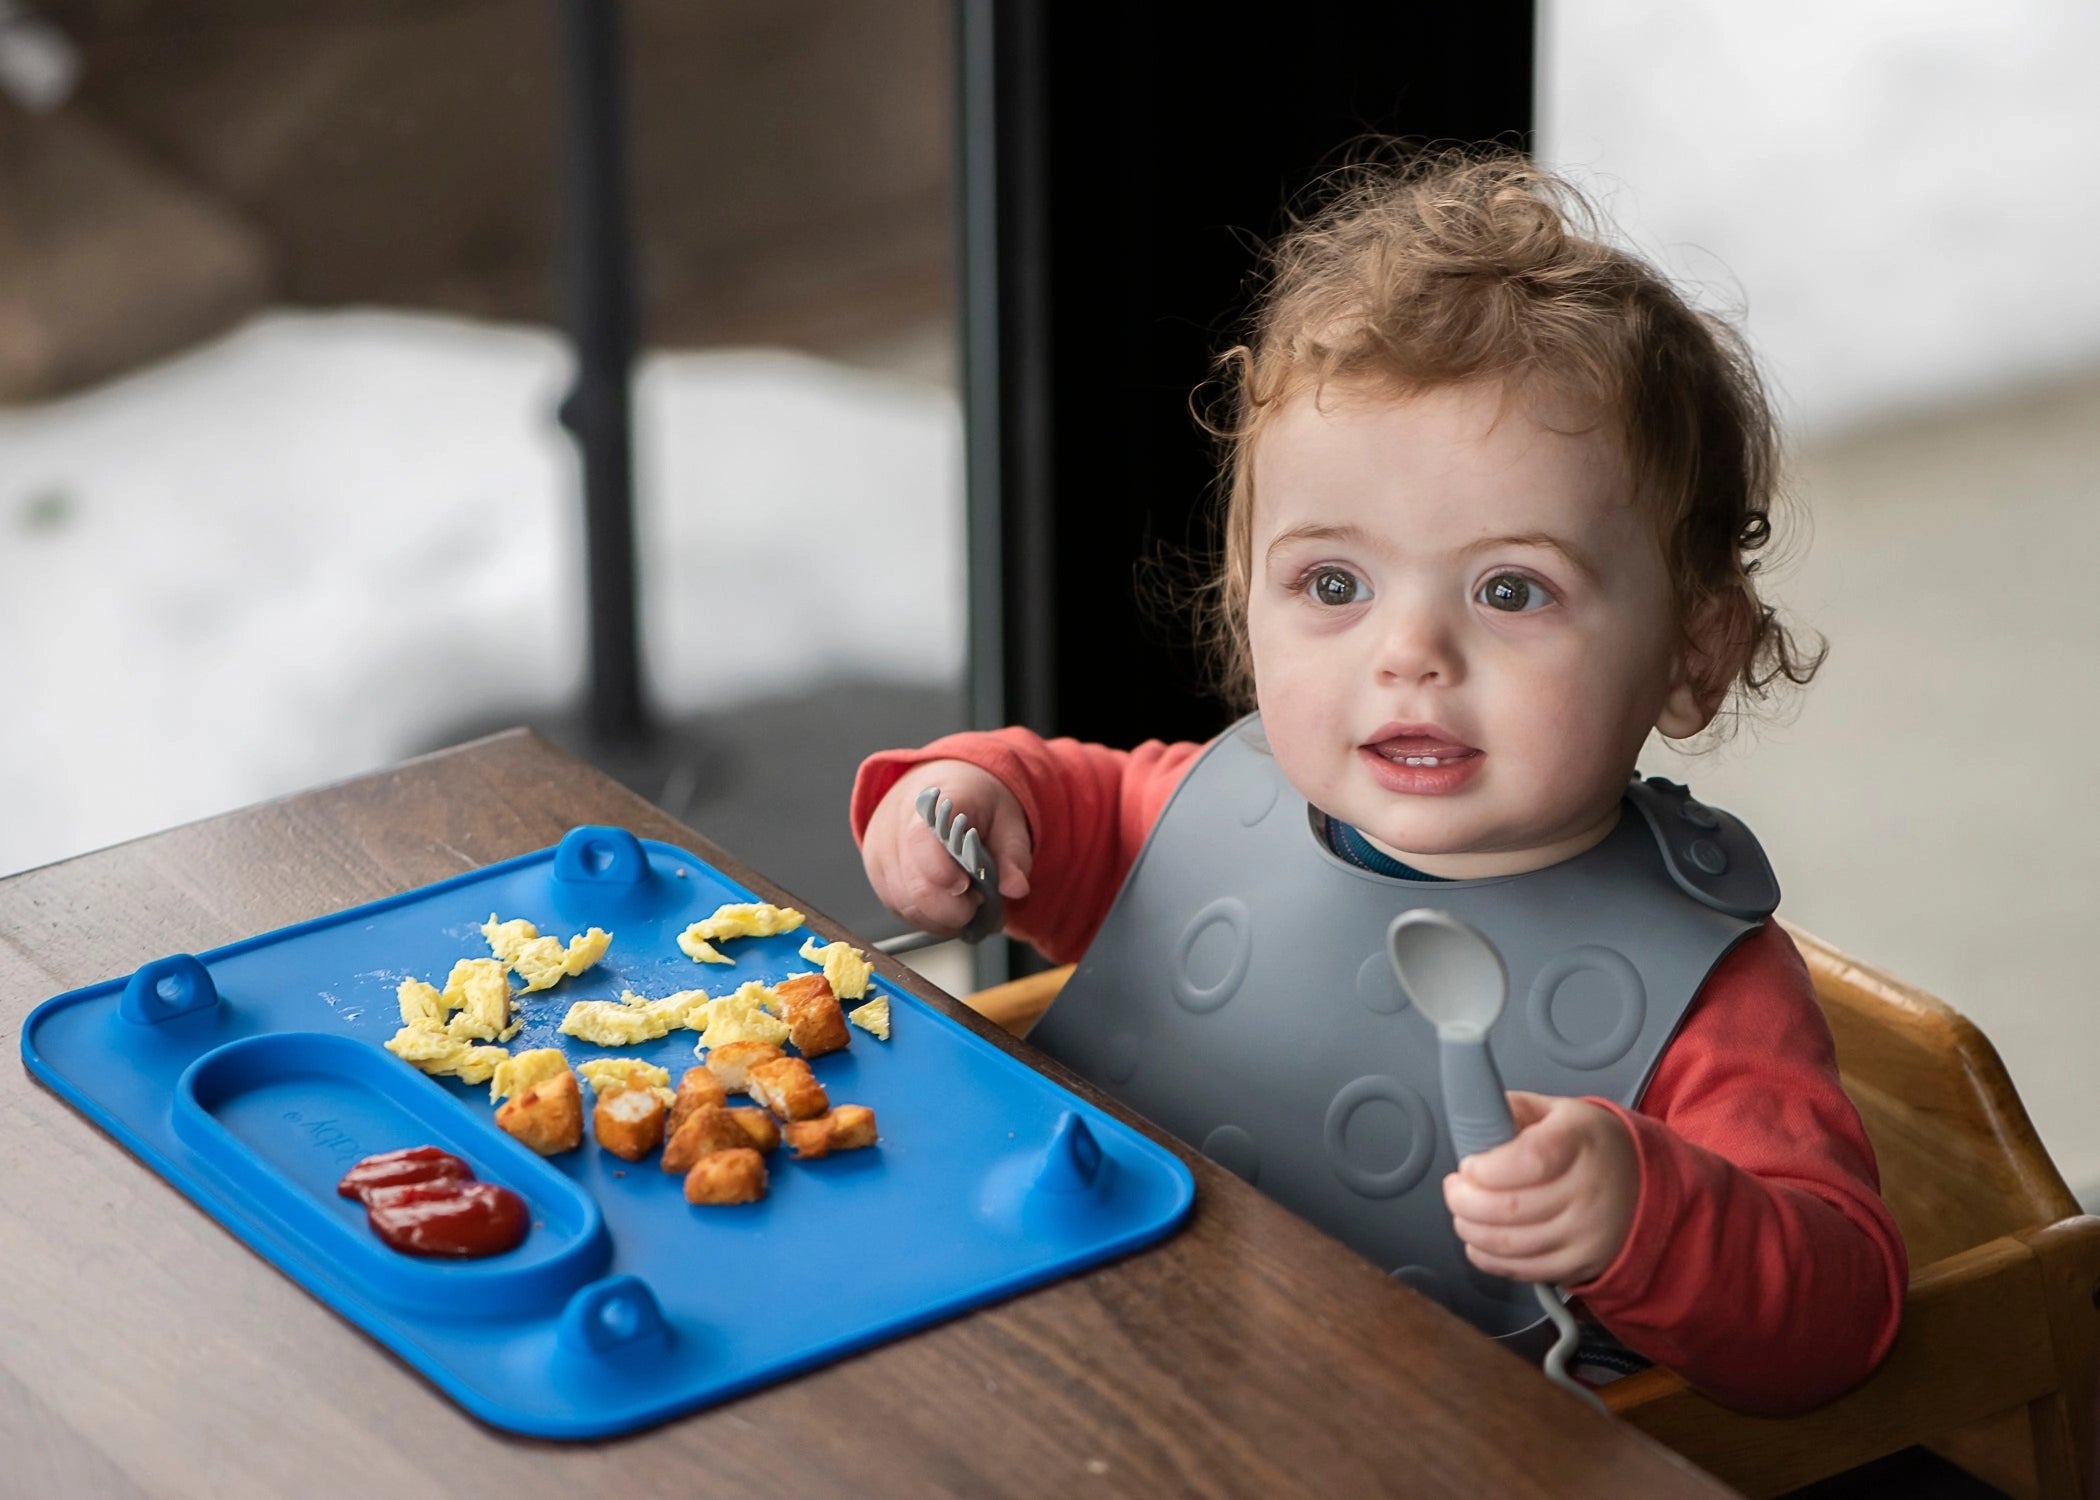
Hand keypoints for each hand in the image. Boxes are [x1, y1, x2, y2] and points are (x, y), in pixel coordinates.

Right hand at [860, 759, 1032, 936]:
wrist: (938, 782)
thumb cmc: (973, 800)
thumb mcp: (1007, 819)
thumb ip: (1014, 855)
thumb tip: (1016, 888)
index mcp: (930, 803)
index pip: (921, 842)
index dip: (943, 874)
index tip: (968, 888)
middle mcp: (894, 826)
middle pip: (914, 887)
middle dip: (953, 909)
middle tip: (978, 902)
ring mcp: (880, 850)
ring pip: (906, 905)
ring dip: (941, 916)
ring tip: (966, 900)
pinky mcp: (875, 871)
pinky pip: (898, 907)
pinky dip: (926, 915)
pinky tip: (946, 901)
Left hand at [1441, 1091, 1637, 1286]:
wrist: (1643, 1184)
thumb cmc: (1589, 1144)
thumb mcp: (1557, 1110)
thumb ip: (1513, 1110)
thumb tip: (1473, 1117)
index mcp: (1579, 1141)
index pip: (1530, 1160)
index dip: (1487, 1168)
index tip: (1468, 1165)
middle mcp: (1588, 1190)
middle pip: (1512, 1207)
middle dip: (1465, 1201)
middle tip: (1455, 1189)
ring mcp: (1586, 1233)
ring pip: (1511, 1244)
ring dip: (1471, 1230)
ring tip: (1462, 1213)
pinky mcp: (1581, 1264)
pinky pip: (1522, 1270)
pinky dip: (1488, 1258)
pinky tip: (1477, 1240)